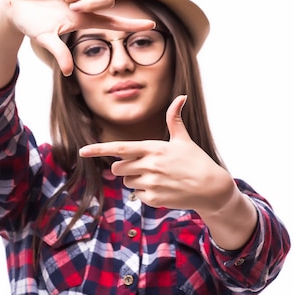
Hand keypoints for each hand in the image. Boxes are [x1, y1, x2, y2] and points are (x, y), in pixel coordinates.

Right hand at [5, 0, 154, 74]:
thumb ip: (59, 53)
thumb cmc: (32, 25)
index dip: (132, 24)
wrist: (15, 5)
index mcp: (84, 20)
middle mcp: (84, 4)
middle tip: (73, 7)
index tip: (152, 26)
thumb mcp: (45, 40)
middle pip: (106, 1)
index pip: (114, 22)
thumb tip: (67, 72)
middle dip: (93, 4)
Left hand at [79, 95, 233, 212]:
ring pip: (127, 182)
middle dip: (124, 168)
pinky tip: (162, 189)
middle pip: (118, 168)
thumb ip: (174, 119)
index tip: (82, 151)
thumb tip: (181, 96)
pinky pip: (137, 195)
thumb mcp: (184, 139)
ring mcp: (150, 182)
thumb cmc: (196, 161)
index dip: (98, 150)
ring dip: (136, 181)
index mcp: (152, 148)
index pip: (119, 148)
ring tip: (157, 178)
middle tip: (143, 167)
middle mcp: (149, 165)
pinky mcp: (153, 198)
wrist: (210, 188)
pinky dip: (146, 194)